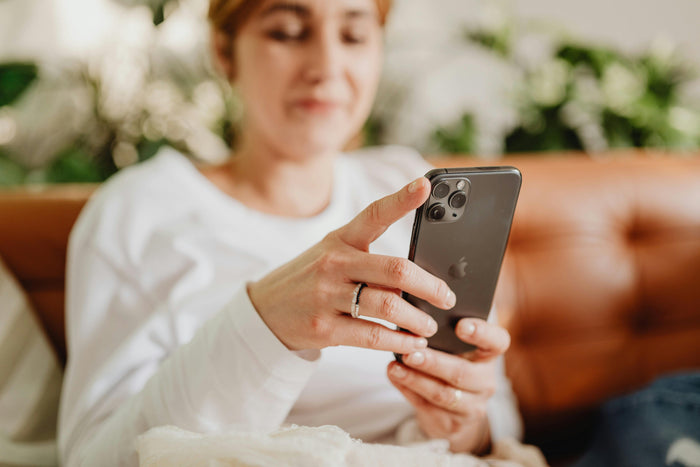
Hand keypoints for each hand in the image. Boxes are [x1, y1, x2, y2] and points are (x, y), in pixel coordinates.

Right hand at [247, 177, 456, 353]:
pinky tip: (411, 343)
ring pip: (388, 306)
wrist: (265, 311)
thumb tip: (419, 275)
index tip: (425, 184)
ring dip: (417, 319)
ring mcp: (326, 296)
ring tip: (429, 325)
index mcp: (340, 239)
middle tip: (446, 297)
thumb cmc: (312, 278)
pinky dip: (399, 341)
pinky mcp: (324, 328)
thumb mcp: (333, 255)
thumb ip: (370, 258)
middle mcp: (334, 263)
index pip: (374, 214)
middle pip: (395, 271)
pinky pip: (372, 336)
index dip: (401, 199)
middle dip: (430, 286)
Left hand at [387, 318, 510, 453]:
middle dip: (434, 363)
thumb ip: (441, 335)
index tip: (460, 326)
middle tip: (411, 353)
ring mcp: (473, 405)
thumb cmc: (449, 362)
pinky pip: (429, 407)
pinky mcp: (454, 424)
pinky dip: (408, 391)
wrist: (451, 407)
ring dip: (416, 380)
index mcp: (489, 355)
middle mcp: (486, 381)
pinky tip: (395, 377)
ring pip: (443, 394)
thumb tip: (412, 321)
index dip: (481, 332)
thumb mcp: (453, 347)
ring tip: (395, 367)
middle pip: (462, 373)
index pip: (497, 341)